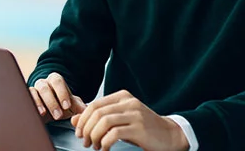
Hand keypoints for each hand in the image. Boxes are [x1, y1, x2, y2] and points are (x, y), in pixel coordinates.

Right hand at [29, 72, 84, 121]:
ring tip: (45, 114)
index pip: (58, 81)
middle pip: (45, 87)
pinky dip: (32, 104)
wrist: (50, 111)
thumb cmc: (61, 106)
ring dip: (40, 103)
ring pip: (34, 91)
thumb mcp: (71, 106)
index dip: (62, 92)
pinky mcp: (26, 97)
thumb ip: (79, 107)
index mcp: (55, 81)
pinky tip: (37, 113)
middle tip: (58, 114)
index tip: (66, 106)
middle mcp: (44, 83)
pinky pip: (26, 97)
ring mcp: (34, 89)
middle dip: (52, 102)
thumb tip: (87, 110)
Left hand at [71, 90, 187, 150]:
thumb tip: (74, 120)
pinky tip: (105, 148)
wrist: (170, 135)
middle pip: (96, 113)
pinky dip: (105, 143)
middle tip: (85, 141)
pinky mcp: (139, 128)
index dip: (82, 120)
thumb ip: (98, 119)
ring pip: (104, 122)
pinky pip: (114, 133)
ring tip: (95, 146)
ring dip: (94, 136)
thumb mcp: (119, 121)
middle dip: (86, 129)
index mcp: (122, 97)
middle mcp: (129, 102)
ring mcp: (135, 114)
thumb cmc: (143, 128)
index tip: (79, 132)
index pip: (94, 105)